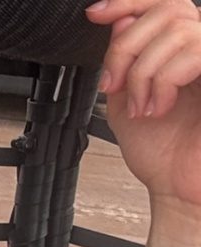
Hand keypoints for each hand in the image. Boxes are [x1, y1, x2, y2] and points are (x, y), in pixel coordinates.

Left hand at [87, 0, 200, 218]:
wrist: (176, 187)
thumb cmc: (160, 150)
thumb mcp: (125, 98)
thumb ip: (122, 59)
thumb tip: (121, 20)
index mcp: (180, 49)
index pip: (161, 3)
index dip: (128, 1)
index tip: (96, 14)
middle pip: (165, 10)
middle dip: (126, 48)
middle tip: (113, 85)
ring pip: (178, 29)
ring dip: (144, 72)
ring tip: (141, 107)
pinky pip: (195, 51)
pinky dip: (165, 79)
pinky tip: (159, 107)